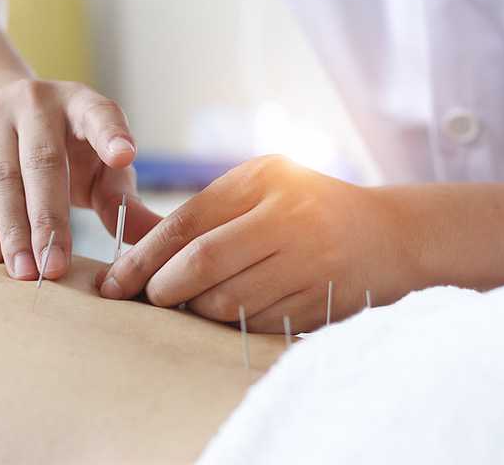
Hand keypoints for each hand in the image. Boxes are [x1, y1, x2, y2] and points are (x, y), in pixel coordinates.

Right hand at [0, 76, 160, 279]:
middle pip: (44, 164)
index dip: (111, 134)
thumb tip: (156, 237)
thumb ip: (123, 200)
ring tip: (27, 273)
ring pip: (4, 180)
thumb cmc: (63, 147)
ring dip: (15, 232)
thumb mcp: (97, 165)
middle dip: (50, 220)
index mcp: (80, 105)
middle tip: (57, 267)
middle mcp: (36, 104)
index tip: (125, 157)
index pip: (99, 114)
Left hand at [95, 155, 420, 332]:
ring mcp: (307, 262)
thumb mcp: (264, 188)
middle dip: (163, 289)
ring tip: (191, 302)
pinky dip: (231, 323)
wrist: (390, 235)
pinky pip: (254, 323)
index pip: (187, 223)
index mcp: (264, 180)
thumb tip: (144, 254)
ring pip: (225, 302)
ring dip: (196, 310)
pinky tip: (232, 310)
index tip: (114, 282)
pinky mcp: (319, 301)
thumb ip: (210, 213)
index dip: (142, 258)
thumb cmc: (312, 208)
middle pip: (201, 265)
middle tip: (149, 297)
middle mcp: (286, 218)